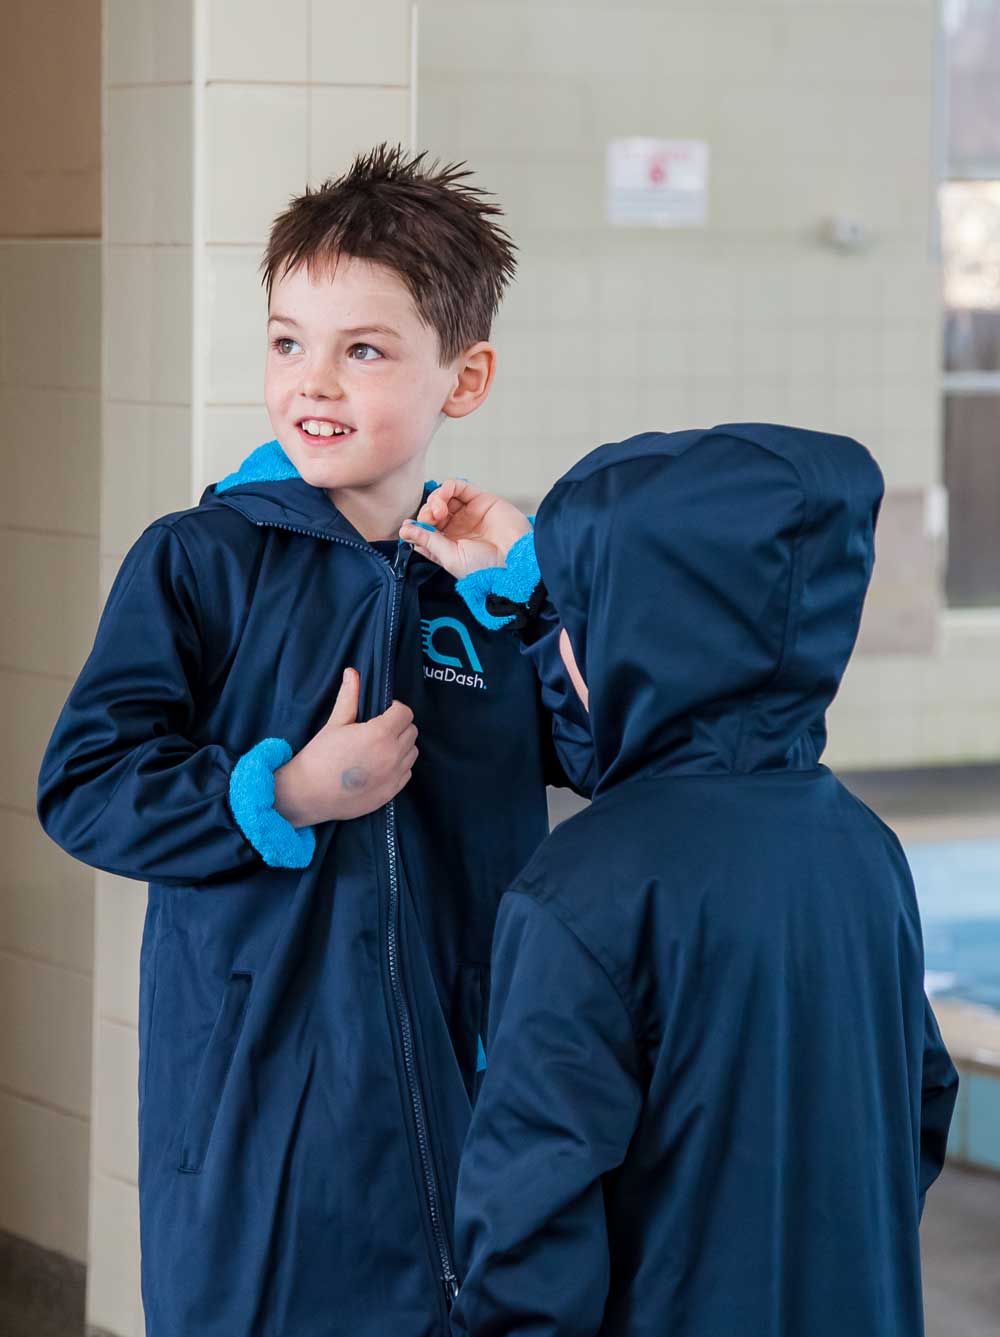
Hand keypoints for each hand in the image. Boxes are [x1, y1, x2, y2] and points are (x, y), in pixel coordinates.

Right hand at [272, 669, 417, 825]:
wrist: (308, 794)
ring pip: (412, 752)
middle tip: (380, 729)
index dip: (395, 709)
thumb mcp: (335, 724)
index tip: (382, 712)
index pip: (405, 713)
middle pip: (411, 731)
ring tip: (380, 747)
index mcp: (380, 734)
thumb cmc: (319, 756)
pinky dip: (399, 765)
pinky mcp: (392, 793)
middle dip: (399, 726)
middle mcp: (393, 755)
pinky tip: (380, 765)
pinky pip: (406, 772)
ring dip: (401, 745)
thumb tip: (352, 673)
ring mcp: (394, 776)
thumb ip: (349, 697)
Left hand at [398, 479, 531, 578]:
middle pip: (431, 512)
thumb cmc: (486, 567)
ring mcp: (468, 514)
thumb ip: (427, 540)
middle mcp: (456, 529)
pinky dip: (447, 488)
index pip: (423, 530)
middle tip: (431, 518)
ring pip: (442, 498)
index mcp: (447, 546)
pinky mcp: (480, 500)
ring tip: (439, 509)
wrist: (515, 560)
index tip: (411, 527)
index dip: (415, 526)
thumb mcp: (449, 557)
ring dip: (435, 499)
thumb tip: (404, 529)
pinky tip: (444, 496)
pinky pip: (458, 488)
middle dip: (426, 512)